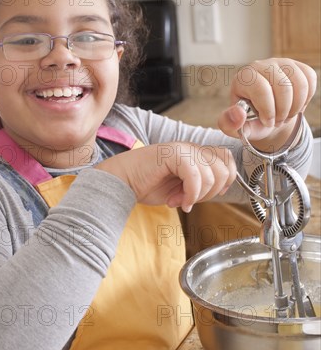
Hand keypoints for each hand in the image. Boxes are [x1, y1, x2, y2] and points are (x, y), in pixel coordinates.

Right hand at [96, 143, 235, 212]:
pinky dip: (190, 195)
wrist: (122, 182)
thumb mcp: (182, 186)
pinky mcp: (173, 154)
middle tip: (190, 200)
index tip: (205, 195)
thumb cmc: (148, 185)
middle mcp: (192, 148)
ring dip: (197, 196)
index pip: (227, 160)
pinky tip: (177, 201)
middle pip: (224, 169)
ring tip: (178, 200)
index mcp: (195, 153)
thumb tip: (221, 189)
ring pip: (212, 175)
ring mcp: (183, 149)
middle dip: (211, 193)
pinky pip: (196, 177)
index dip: (225, 181)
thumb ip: (201, 183)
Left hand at [218, 58, 316, 150]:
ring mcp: (280, 63)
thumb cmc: (251, 120)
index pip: (261, 90)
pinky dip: (306, 98)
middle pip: (283, 87)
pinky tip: (296, 106)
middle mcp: (260, 66)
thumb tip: (238, 113)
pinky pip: (310, 78)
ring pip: (299, 83)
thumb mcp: (237, 126)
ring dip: (296, 106)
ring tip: (287, 115)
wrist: (267, 116)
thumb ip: (230, 124)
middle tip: (278, 122)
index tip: (268, 122)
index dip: (269, 111)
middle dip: (284, 111)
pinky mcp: (296, 65)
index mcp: (243, 78)